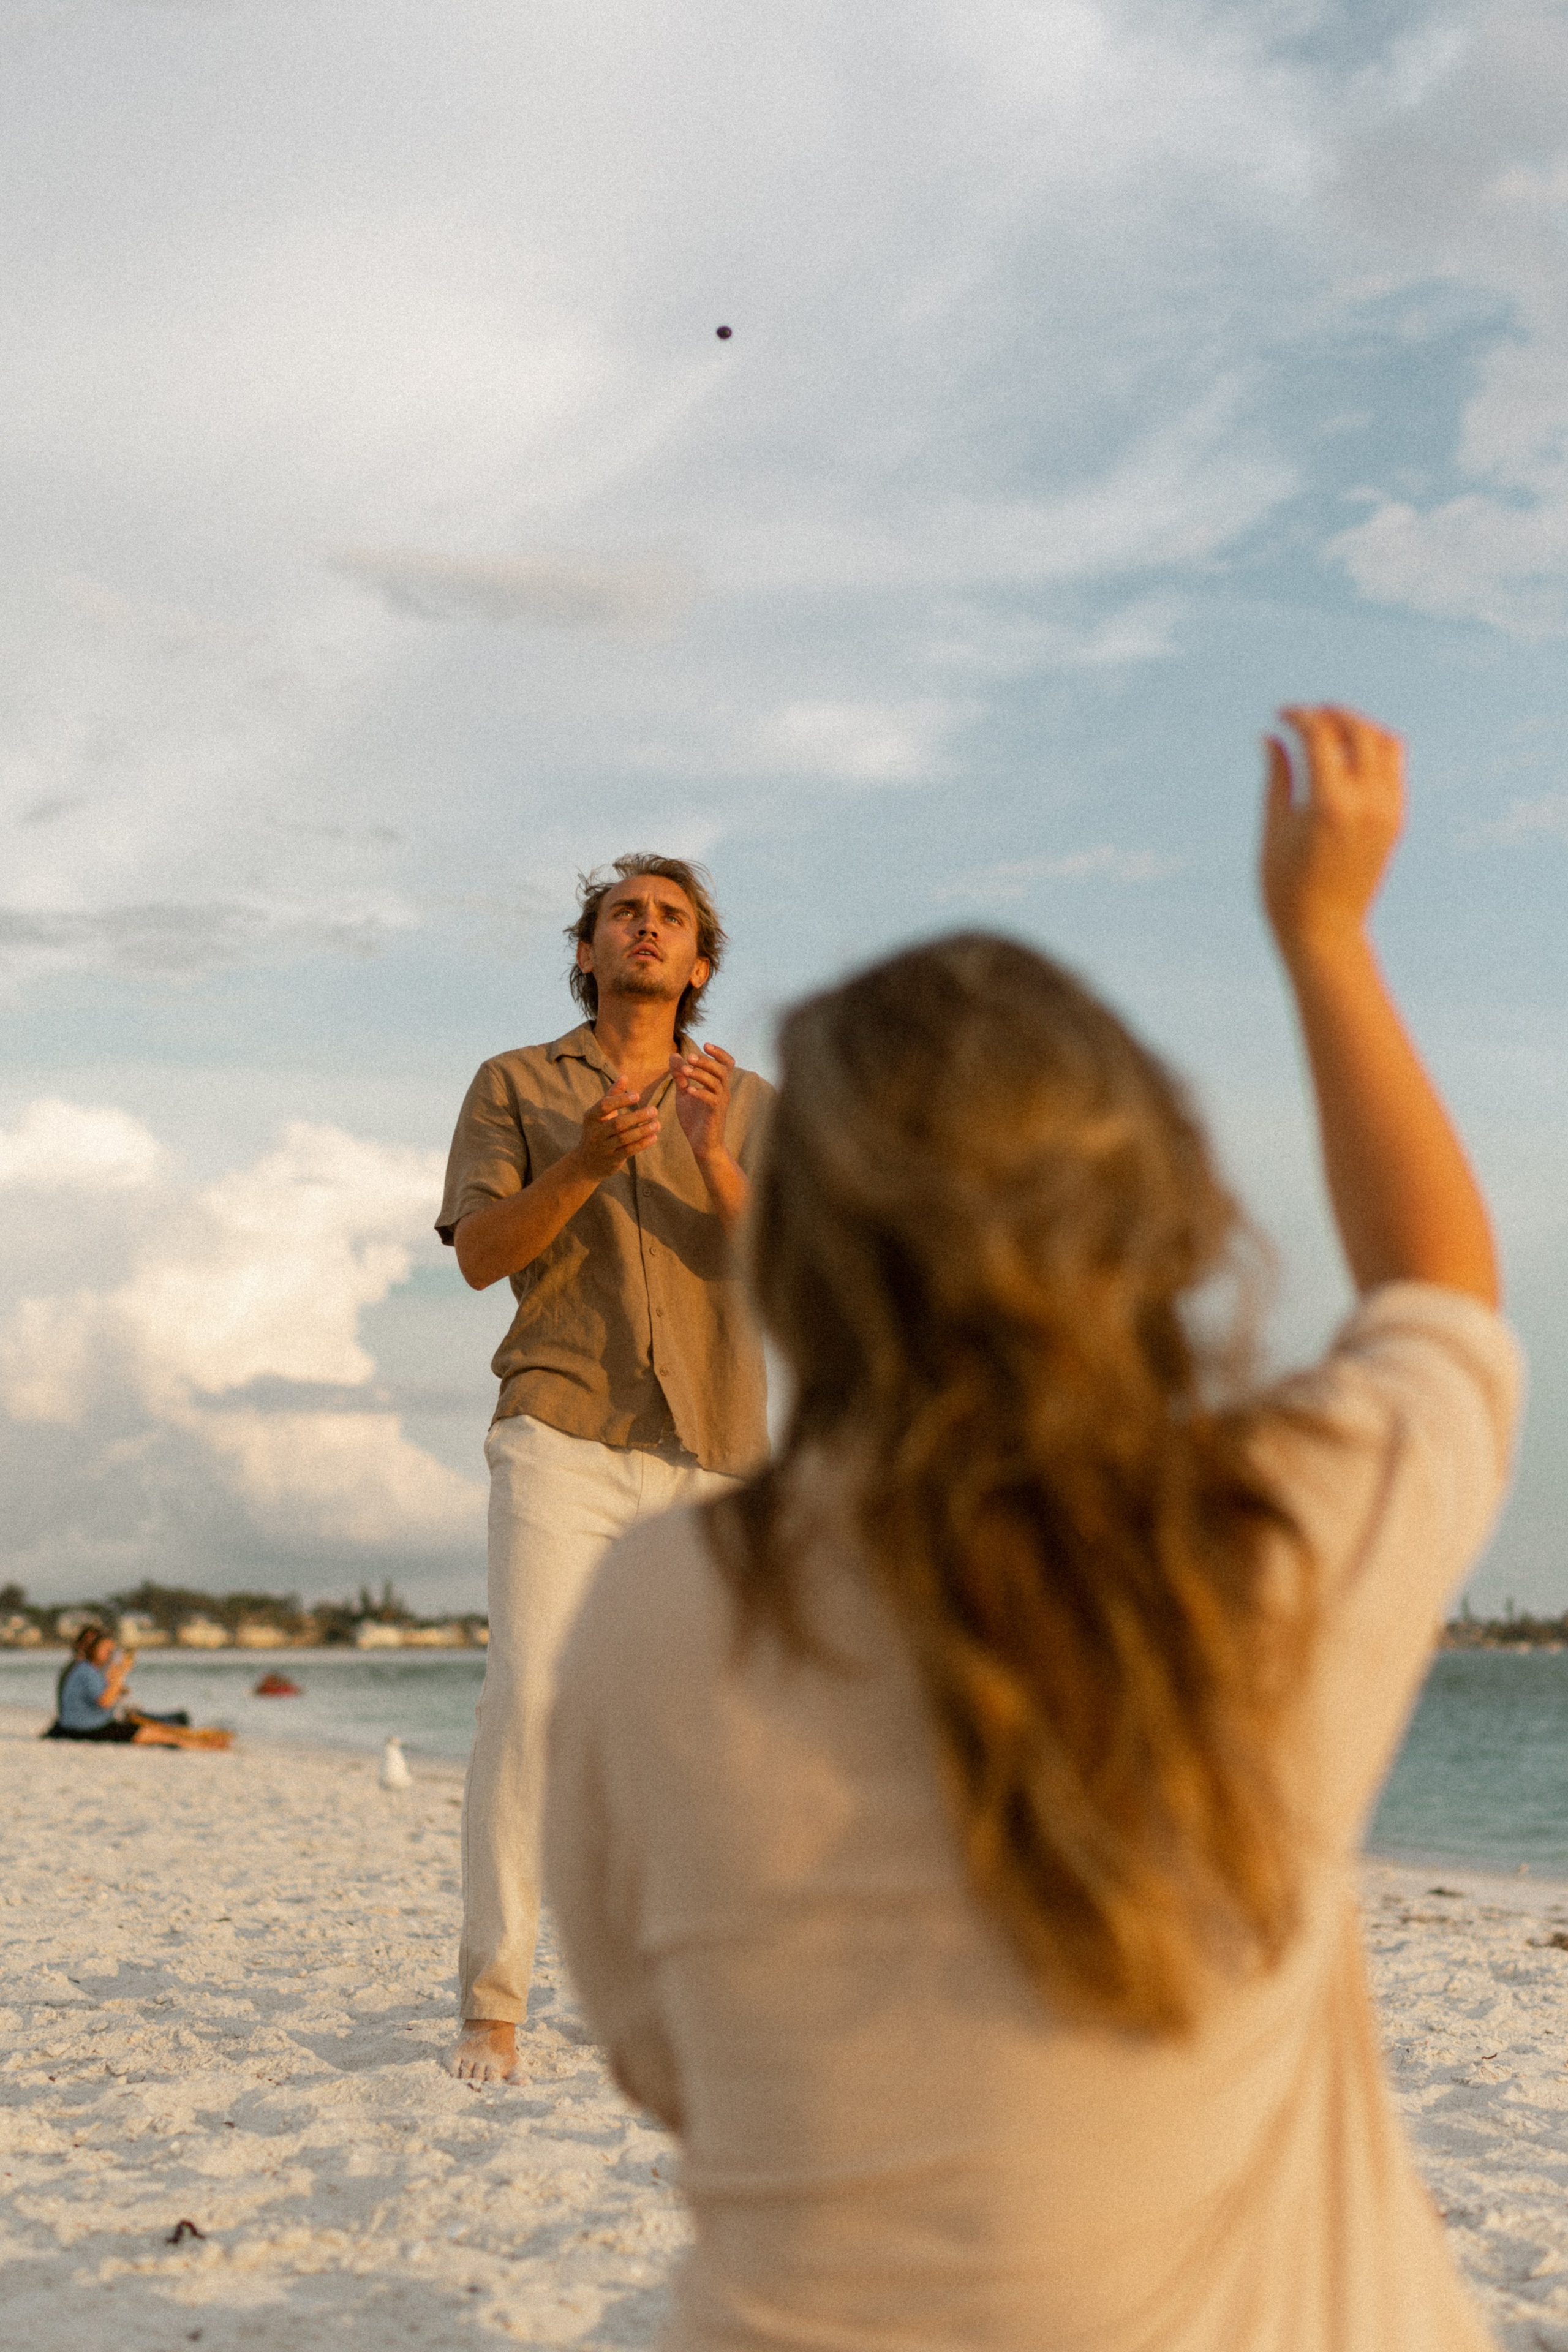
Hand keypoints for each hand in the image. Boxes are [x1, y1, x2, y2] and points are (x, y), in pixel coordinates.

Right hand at [575, 1078, 660, 1181]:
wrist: (586, 1162)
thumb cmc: (597, 1130)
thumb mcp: (600, 1113)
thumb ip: (612, 1095)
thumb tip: (625, 1076)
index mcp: (591, 1117)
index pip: (604, 1106)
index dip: (621, 1100)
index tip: (638, 1095)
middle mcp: (595, 1133)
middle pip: (617, 1123)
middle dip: (637, 1117)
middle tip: (654, 1110)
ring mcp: (603, 1147)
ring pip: (624, 1138)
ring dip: (642, 1131)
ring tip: (657, 1124)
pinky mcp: (612, 1160)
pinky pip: (628, 1151)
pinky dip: (642, 1144)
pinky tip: (653, 1137)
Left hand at [670, 1043, 734, 1165]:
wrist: (702, 1145)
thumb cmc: (695, 1119)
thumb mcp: (684, 1093)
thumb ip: (680, 1076)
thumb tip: (673, 1055)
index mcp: (718, 1085)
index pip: (727, 1064)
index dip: (719, 1052)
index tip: (705, 1045)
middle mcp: (723, 1092)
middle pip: (722, 1069)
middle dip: (706, 1061)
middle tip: (689, 1057)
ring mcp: (720, 1103)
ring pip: (717, 1082)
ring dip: (700, 1074)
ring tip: (684, 1071)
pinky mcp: (715, 1114)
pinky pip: (712, 1099)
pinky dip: (700, 1092)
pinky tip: (688, 1090)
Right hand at [1261, 706, 1403, 958]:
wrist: (1325, 930)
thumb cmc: (1286, 885)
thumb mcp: (1274, 827)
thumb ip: (1277, 776)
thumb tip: (1271, 736)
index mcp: (1329, 803)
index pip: (1320, 736)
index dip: (1299, 717)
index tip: (1280, 715)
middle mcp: (1365, 802)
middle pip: (1357, 730)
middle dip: (1330, 714)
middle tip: (1306, 715)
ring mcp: (1386, 810)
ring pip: (1383, 742)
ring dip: (1358, 727)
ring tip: (1331, 729)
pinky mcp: (1395, 819)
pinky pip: (1393, 768)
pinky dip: (1374, 750)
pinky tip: (1348, 754)